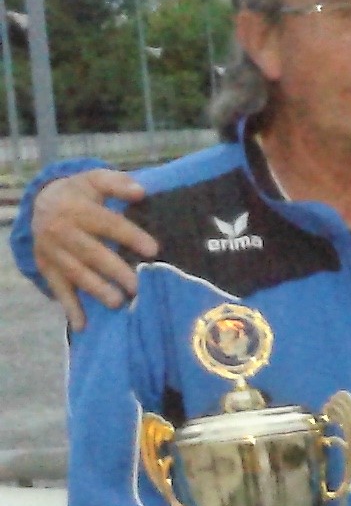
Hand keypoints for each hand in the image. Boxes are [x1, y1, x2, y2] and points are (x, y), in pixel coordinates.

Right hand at [31, 169, 155, 330]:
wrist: (41, 202)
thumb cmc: (81, 194)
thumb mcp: (96, 180)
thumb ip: (117, 183)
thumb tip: (141, 191)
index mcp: (76, 208)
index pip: (107, 223)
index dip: (130, 235)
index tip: (154, 250)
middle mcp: (60, 230)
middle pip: (90, 252)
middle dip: (114, 270)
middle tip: (137, 286)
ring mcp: (51, 251)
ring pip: (75, 272)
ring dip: (95, 289)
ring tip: (118, 303)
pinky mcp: (46, 267)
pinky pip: (58, 288)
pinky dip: (69, 307)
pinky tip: (82, 325)